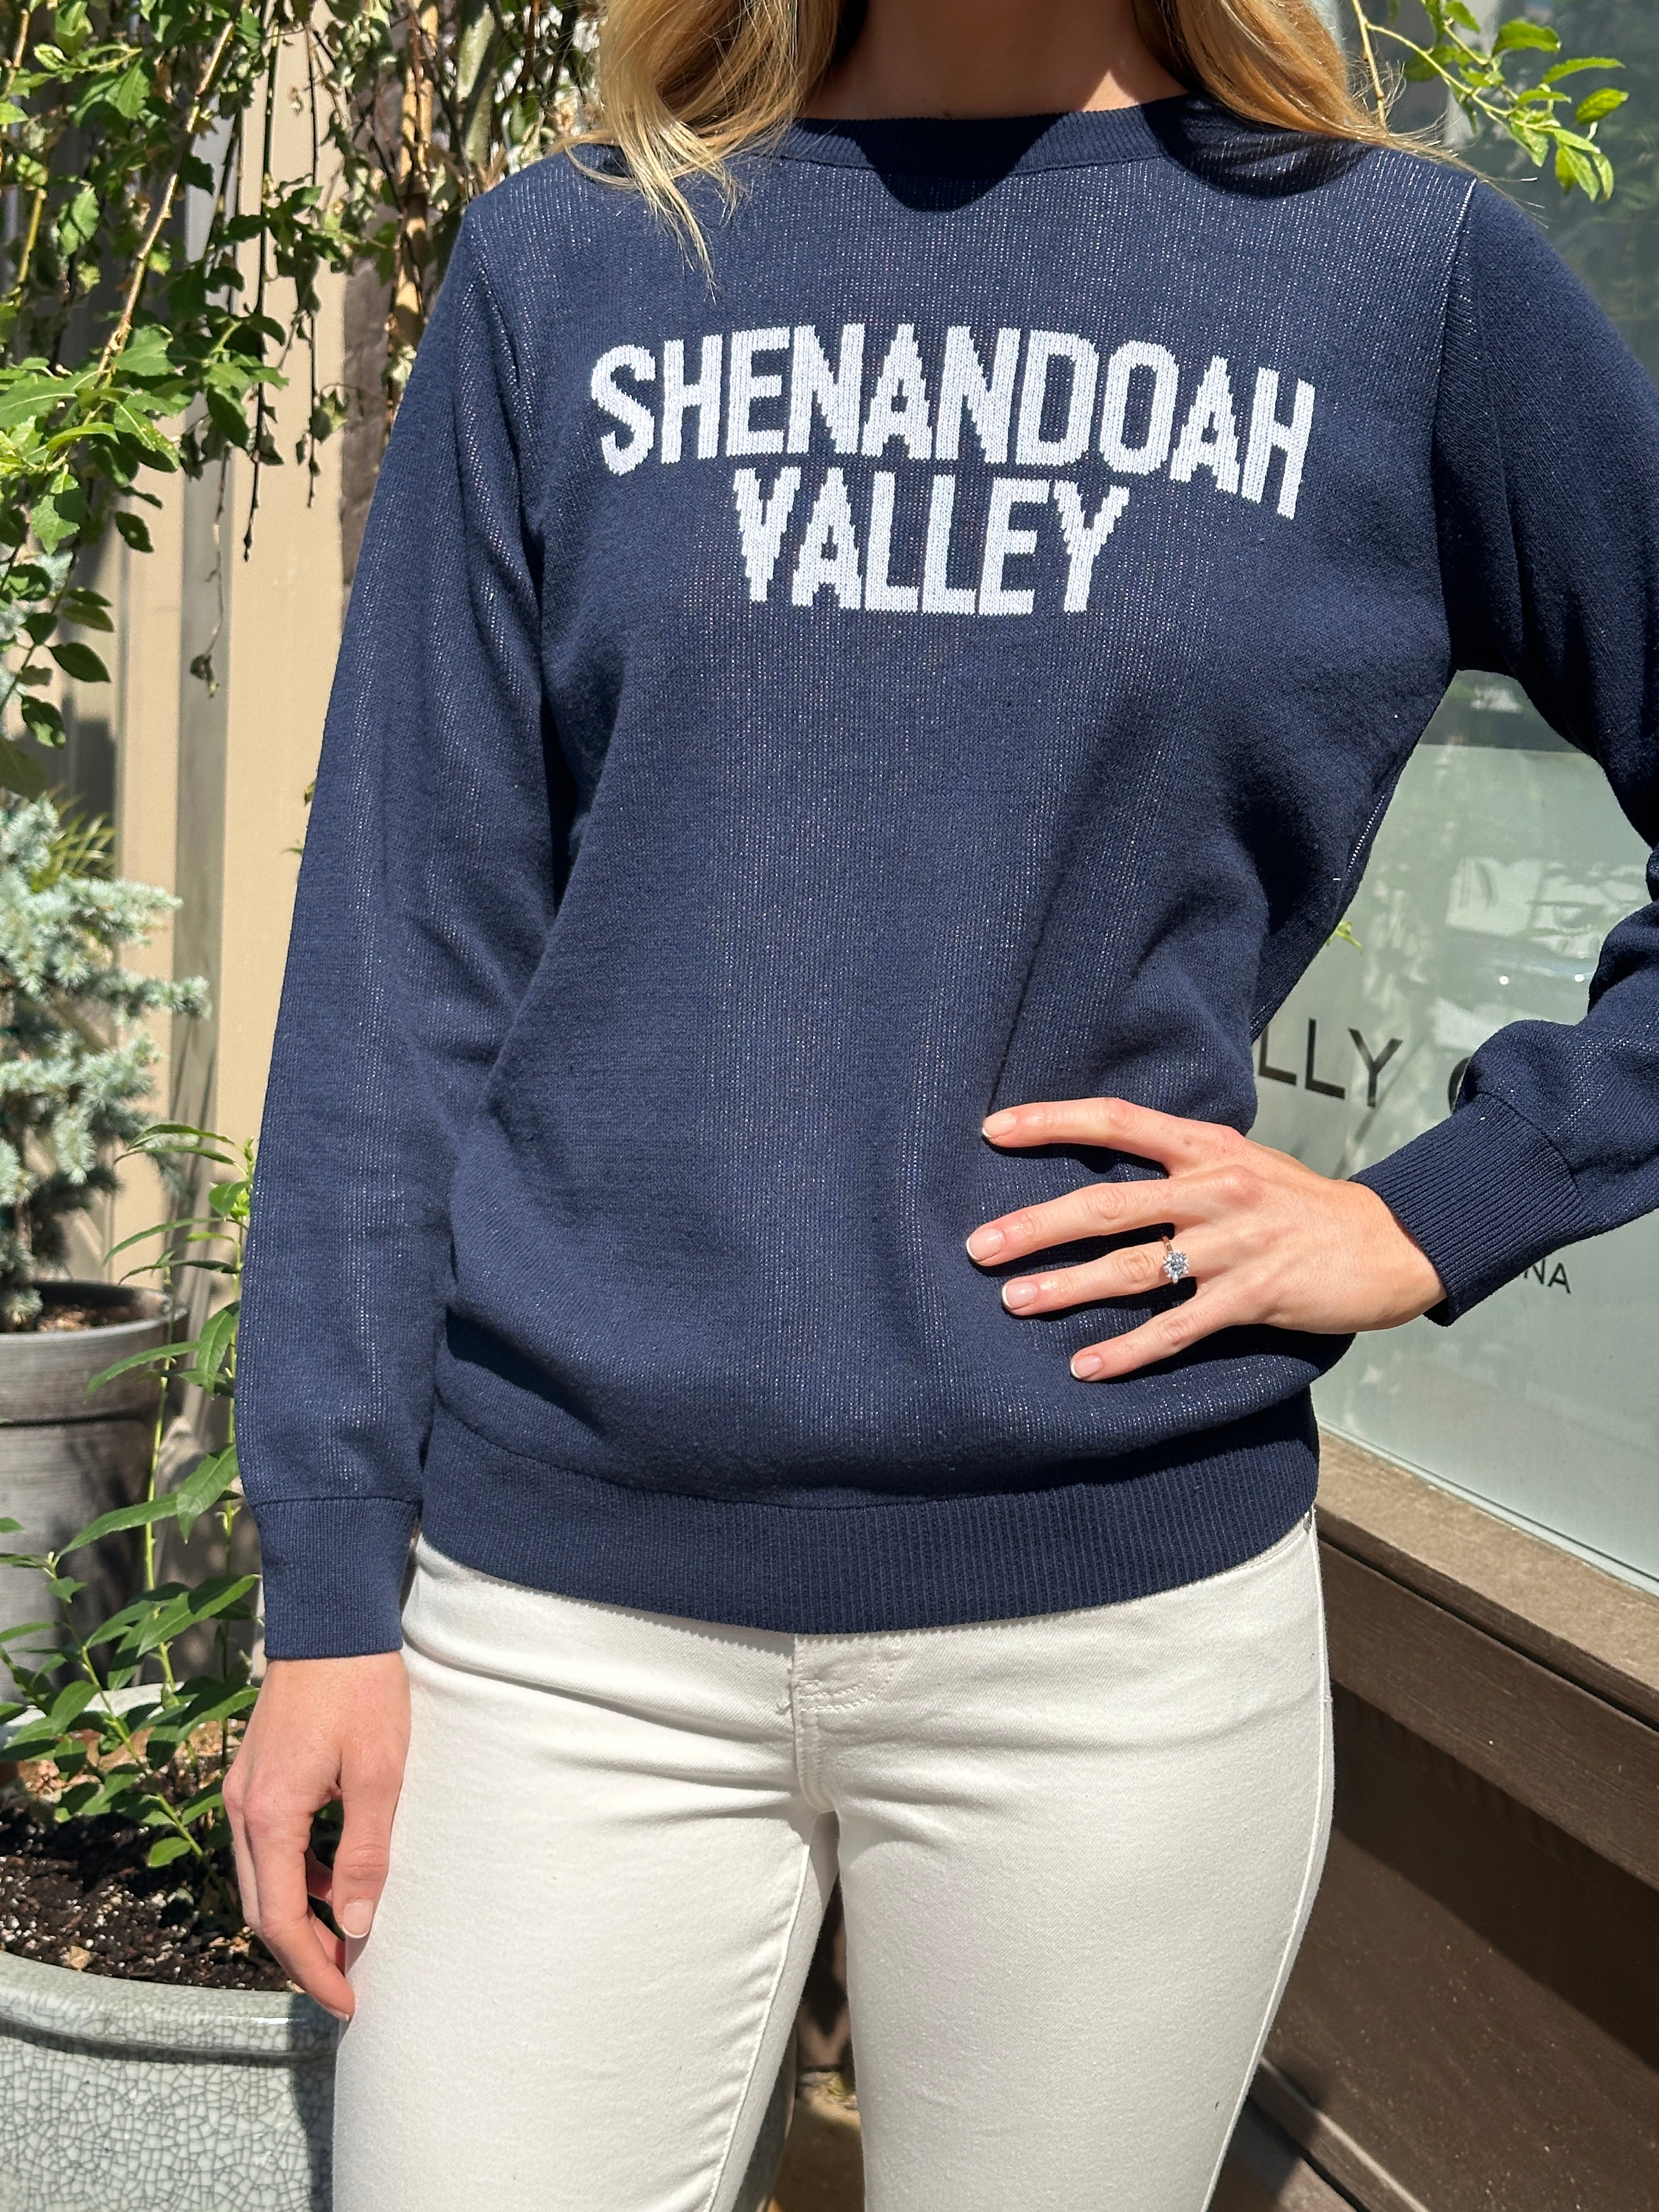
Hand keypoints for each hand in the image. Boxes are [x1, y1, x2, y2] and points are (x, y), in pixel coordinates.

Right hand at [223, 1652, 409, 2020]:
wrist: (331, 1622)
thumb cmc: (361, 1691)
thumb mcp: (378, 1774)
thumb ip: (364, 1851)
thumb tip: (359, 1924)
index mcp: (268, 1816)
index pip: (281, 1922)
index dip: (313, 1969)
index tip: (347, 2001)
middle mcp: (242, 1809)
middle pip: (263, 1910)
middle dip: (303, 1955)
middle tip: (348, 1985)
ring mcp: (244, 1791)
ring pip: (263, 1880)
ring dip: (301, 1916)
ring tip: (352, 1936)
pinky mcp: (256, 1776)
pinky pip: (269, 1847)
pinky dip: (299, 1876)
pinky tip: (338, 1877)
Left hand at [966, 1095, 1444, 1380]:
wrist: (1387, 1244)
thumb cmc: (1301, 1205)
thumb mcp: (1242, 1162)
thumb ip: (1180, 1161)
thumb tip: (1108, 1164)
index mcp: (1207, 1146)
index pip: (1117, 1119)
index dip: (1052, 1122)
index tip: (993, 1129)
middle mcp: (1214, 1188)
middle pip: (1107, 1204)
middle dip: (1036, 1226)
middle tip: (979, 1246)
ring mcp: (1233, 1244)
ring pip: (1133, 1268)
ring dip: (1067, 1287)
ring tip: (1014, 1301)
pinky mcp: (1253, 1297)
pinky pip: (1177, 1328)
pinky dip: (1128, 1352)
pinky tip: (1086, 1368)